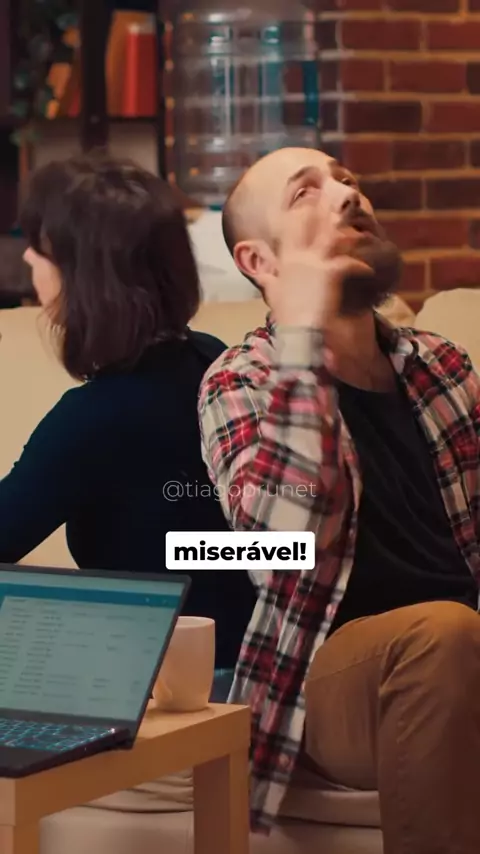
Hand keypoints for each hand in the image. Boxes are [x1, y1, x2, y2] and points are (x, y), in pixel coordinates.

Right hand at [257, 207, 373, 329]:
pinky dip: (361, 266)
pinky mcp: (331, 273)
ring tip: (363, 239)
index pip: (294, 227)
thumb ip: (265, 278)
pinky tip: (368, 270)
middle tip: (343, 205)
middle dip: (329, 213)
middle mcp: (300, 256)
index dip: (305, 212)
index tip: (314, 203)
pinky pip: (350, 263)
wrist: (298, 330)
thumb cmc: (285, 314)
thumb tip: (257, 272)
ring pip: (336, 239)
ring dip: (350, 238)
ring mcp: (316, 263)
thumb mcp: (272, 292)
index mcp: (286, 259)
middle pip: (316, 226)